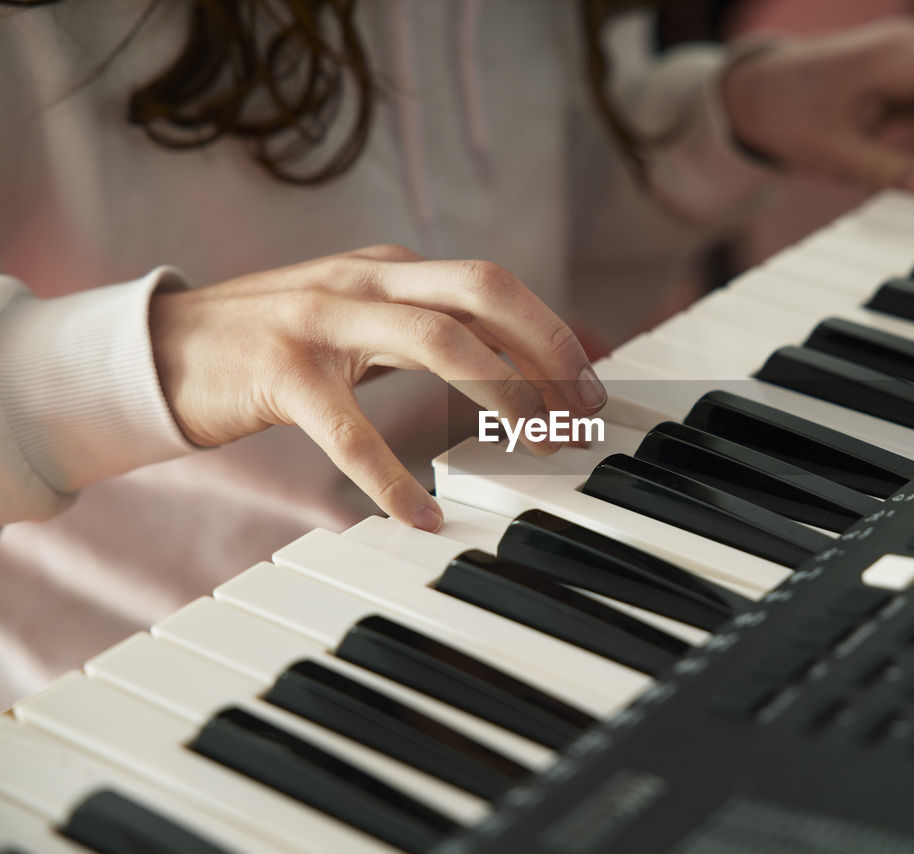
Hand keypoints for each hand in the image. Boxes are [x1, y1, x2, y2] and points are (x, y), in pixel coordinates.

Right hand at [149, 244, 605, 530]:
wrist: (158, 350)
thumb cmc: (269, 346)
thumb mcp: (355, 323)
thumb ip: (420, 332)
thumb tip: (509, 369)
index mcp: (388, 271)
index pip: (491, 285)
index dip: (549, 332)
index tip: (589, 386)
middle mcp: (364, 282)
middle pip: (483, 292)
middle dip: (546, 347)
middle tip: (581, 410)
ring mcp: (322, 321)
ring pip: (440, 341)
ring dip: (505, 393)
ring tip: (539, 446)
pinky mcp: (281, 373)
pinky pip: (352, 431)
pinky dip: (394, 478)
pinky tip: (424, 516)